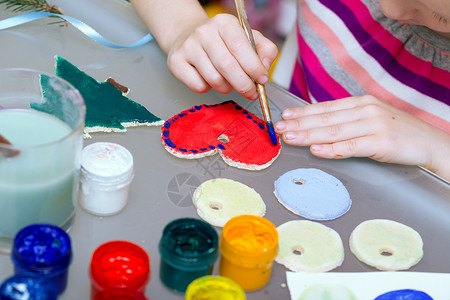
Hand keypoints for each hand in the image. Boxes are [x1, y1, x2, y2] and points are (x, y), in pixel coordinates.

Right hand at [166, 14, 277, 99]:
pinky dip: (208, 88)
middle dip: (244, 84)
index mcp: (224, 23)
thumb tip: (265, 67)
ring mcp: (188, 47)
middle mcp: (204, 32)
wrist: (188, 36)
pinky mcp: (176, 62)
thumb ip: (264, 50)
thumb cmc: (222, 41)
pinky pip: (198, 86)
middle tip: (251, 92)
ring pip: (214, 79)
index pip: (241, 46)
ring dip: (227, 87)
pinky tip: (209, 79)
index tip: (262, 79)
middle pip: (227, 66)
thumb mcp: (247, 38)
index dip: (254, 67)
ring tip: (228, 82)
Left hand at [274, 95, 449, 179]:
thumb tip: (319, 129)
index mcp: (361, 103)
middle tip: (279, 128)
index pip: (326, 108)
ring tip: (290, 138)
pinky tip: (316, 150)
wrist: (431, 142)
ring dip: (308, 135)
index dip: (303, 112)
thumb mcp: (371, 120)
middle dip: (299, 124)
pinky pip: (351, 146)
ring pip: (333, 131)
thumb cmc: (398, 132)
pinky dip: (332, 149)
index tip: (285, 116)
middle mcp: (365, 110)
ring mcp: (374, 125)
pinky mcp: (381, 141)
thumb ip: (347, 122)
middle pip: (325, 118)